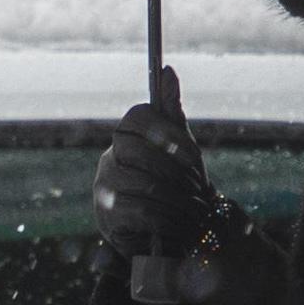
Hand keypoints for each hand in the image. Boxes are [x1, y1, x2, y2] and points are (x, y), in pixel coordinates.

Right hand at [96, 70, 235, 302]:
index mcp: (126, 136)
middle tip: (199, 189)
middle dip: (175, 173)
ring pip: (143, 183)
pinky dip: (164, 219)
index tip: (193, 154)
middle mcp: (109, 158)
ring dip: (176, 200)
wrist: (169, 234)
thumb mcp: (180, 148)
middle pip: (140, 151)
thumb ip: (172, 111)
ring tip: (195, 212)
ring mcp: (104, 187)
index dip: (166, 131)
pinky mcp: (107, 217)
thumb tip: (167, 70)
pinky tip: (178, 225)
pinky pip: (138, 210)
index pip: (137, 116)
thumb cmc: (175, 185)